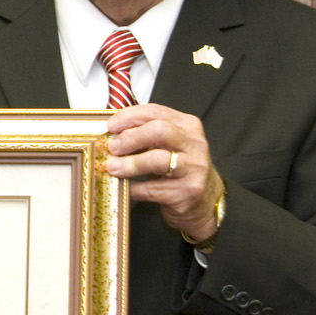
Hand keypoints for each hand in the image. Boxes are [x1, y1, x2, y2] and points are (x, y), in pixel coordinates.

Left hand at [105, 103, 223, 243]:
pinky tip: (125, 188)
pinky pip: (153, 188)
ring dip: (130, 164)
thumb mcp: (168, 146)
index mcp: (188, 126)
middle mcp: (194, 144)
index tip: (111, 126)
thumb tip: (112, 132)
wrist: (204, 202)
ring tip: (113, 167)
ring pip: (157, 160)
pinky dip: (134, 188)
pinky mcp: (189, 191)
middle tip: (112, 147)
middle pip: (158, 131)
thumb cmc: (180, 170)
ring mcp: (194, 168)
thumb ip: (146, 135)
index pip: (155, 112)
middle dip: (130, 137)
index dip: (129, 117)